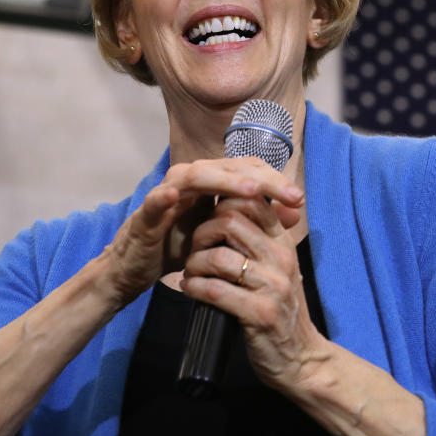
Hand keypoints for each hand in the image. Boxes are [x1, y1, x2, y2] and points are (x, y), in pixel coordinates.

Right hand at [100, 157, 304, 305]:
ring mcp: (167, 191)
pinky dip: (164, 195)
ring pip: (197, 175)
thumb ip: (256, 220)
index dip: (275, 180)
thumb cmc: (181, 245)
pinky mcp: (145, 212)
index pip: (248, 170)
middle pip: (230, 167)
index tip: (299, 199)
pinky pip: (155, 199)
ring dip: (225, 180)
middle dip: (262, 179)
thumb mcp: (225, 234)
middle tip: (289, 194)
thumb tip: (294, 213)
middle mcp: (191, 178)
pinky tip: (176, 195)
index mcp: (211, 181)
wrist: (137, 268)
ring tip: (252, 190)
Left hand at [179, 192, 326, 390]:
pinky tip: (190, 289)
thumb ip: (259, 242)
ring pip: (218, 257)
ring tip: (190, 273)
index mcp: (284, 242)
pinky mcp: (259, 313)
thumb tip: (227, 212)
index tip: (208, 224)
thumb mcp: (278, 268)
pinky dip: (194, 288)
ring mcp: (272, 286)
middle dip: (202, 233)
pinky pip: (214, 290)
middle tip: (194, 250)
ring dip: (194, 264)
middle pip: (229, 221)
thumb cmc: (282, 309)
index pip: (252, 201)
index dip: (221, 205)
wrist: (301, 357)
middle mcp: (281, 258)